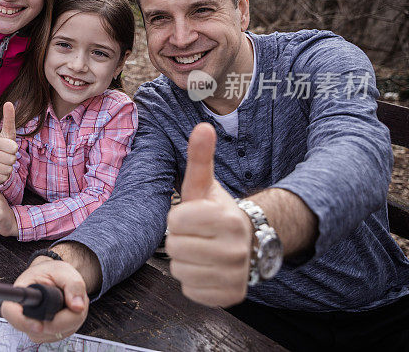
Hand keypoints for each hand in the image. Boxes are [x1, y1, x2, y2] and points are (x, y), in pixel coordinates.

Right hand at [0, 102, 18, 184]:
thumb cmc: (4, 146)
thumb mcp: (8, 133)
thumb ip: (9, 119)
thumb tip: (9, 102)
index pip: (13, 147)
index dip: (15, 149)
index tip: (8, 147)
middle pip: (12, 159)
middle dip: (13, 159)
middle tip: (6, 156)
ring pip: (8, 169)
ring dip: (9, 168)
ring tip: (3, 163)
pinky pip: (3, 177)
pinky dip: (4, 176)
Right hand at [1, 257, 87, 342]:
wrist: (52, 278)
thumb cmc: (53, 272)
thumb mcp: (63, 271)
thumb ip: (73, 285)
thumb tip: (78, 307)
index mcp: (21, 294)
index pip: (13, 314)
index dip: (25, 322)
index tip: (39, 326)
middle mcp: (23, 316)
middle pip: (48, 327)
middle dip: (67, 315)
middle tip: (72, 296)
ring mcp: (34, 329)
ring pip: (59, 332)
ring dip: (71, 319)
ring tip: (69, 300)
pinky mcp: (45, 335)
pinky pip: (64, 334)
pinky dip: (72, 323)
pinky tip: (68, 309)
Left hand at [165, 123, 251, 306]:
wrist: (249, 242)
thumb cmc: (217, 211)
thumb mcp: (205, 185)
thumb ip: (200, 158)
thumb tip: (203, 126)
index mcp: (227, 218)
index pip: (175, 221)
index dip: (178, 218)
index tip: (191, 216)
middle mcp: (236, 248)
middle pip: (175, 247)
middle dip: (179, 240)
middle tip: (196, 235)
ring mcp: (236, 275)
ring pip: (180, 271)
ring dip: (184, 262)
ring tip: (201, 251)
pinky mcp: (232, 296)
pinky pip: (191, 291)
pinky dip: (194, 282)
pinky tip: (207, 269)